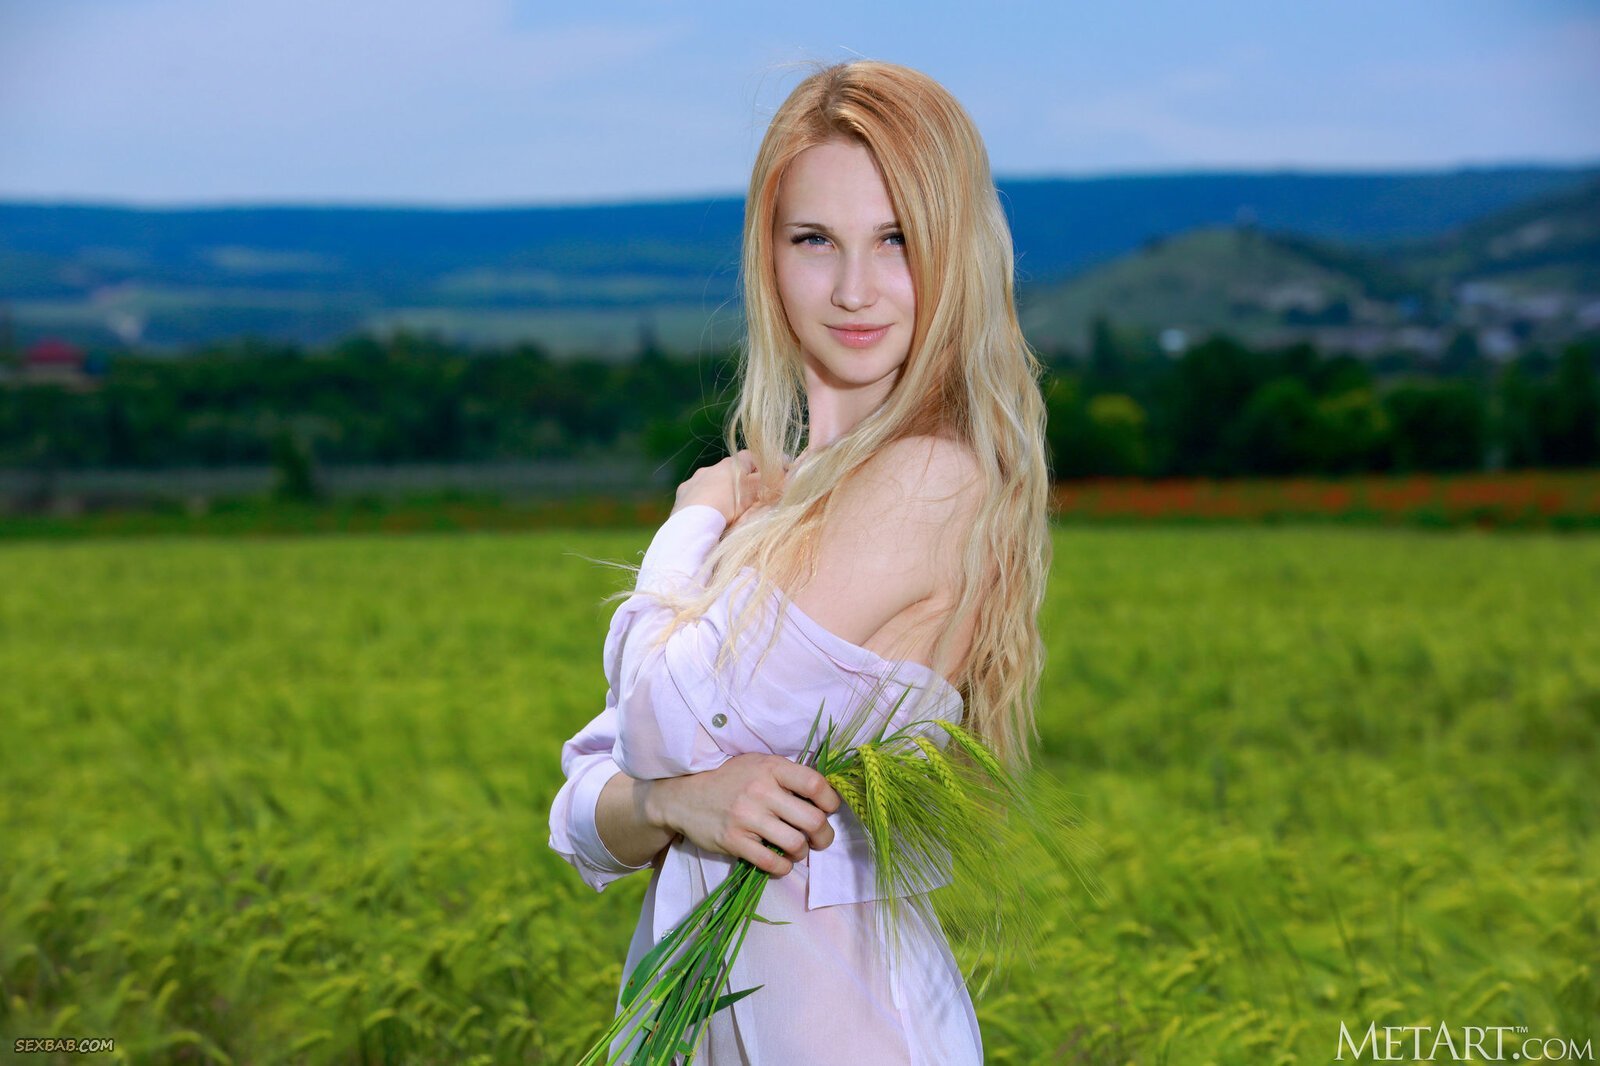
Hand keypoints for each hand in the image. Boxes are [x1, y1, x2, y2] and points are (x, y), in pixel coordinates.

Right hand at [645, 754, 840, 876]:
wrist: (684, 796)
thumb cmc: (729, 780)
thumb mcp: (758, 764)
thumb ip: (787, 775)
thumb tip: (823, 796)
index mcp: (771, 768)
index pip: (815, 784)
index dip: (831, 801)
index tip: (829, 809)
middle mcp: (761, 791)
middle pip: (812, 819)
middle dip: (824, 835)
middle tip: (820, 838)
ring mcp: (747, 817)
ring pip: (795, 844)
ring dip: (803, 852)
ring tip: (797, 849)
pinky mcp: (734, 841)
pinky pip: (772, 862)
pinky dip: (783, 868)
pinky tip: (780, 862)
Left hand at [671, 451, 761, 525]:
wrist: (696, 520)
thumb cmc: (730, 504)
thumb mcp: (755, 493)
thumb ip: (769, 482)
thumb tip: (784, 474)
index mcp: (731, 464)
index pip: (750, 457)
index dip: (760, 466)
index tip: (766, 479)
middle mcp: (712, 468)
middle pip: (729, 471)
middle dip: (738, 482)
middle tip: (746, 499)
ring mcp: (695, 480)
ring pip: (711, 482)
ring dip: (718, 491)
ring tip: (724, 510)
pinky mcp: (682, 493)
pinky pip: (695, 494)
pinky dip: (701, 501)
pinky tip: (705, 514)